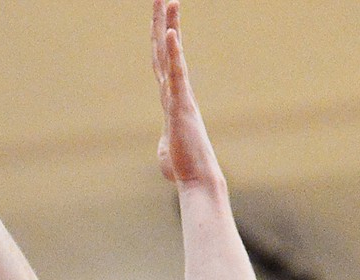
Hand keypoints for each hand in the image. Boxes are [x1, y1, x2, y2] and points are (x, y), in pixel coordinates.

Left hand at [151, 0, 218, 185]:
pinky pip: (176, 75)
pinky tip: (172, 33)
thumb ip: (165, 142)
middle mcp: (176, 92)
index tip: (164, 18)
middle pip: (166, 50)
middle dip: (165, 21)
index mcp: (172, 99)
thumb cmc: (184, 170)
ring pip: (171, 55)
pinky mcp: (181, 106)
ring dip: (169, 26)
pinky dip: (174, 54)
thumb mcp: (167, 152)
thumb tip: (165, 148)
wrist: (197, 181)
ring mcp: (179, 96)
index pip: (164, 63)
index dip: (162, 40)